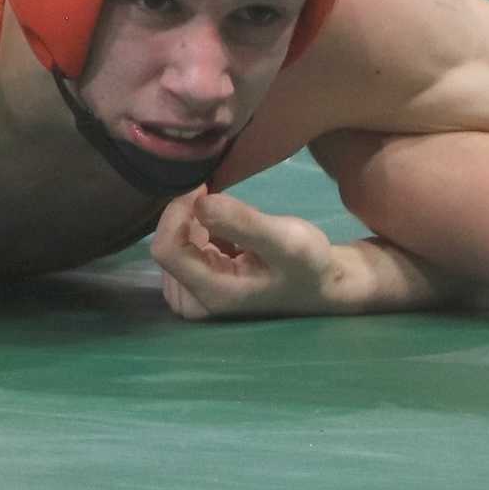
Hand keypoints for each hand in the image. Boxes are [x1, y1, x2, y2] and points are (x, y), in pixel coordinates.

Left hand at [152, 186, 347, 319]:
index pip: (166, 249)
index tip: (205, 189)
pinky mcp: (198, 284)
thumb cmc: (308, 264)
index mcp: (211, 295)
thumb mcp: (286, 240)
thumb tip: (199, 203)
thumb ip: (243, 223)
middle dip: (192, 219)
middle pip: (167, 244)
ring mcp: (194, 294)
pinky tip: (229, 235)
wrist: (322, 282)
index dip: (178, 212)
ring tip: (237, 227)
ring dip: (199, 224)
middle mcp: (195, 301)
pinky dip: (201, 231)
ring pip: (174, 242)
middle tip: (231, 211)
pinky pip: (182, 246)